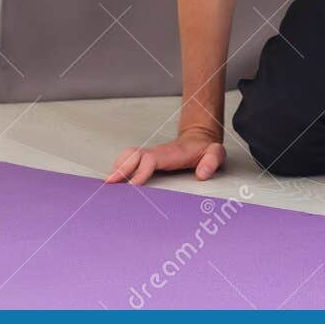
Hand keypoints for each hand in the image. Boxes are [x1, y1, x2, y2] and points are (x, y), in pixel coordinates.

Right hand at [104, 128, 226, 185]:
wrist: (200, 138)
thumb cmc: (205, 149)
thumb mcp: (215, 153)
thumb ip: (212, 161)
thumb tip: (202, 174)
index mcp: (170, 153)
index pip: (149, 159)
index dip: (140, 171)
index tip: (133, 186)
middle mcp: (157, 152)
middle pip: (132, 156)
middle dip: (120, 169)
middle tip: (109, 185)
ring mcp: (151, 153)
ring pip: (128, 155)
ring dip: (117, 167)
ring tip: (108, 184)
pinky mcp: (148, 157)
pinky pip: (129, 158)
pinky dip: (119, 166)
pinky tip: (115, 179)